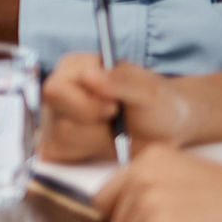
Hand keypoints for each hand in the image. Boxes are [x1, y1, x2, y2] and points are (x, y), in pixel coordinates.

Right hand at [39, 53, 194, 162]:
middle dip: (91, 124)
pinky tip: (104, 143)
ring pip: (61, 138)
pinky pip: (61, 154)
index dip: (83, 104)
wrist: (165, 129)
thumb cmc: (158, 104)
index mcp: (74, 68)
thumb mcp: (149, 91)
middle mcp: (60, 90)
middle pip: (56, 117)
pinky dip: (87, 153)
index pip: (56, 89)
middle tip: (116, 119)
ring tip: (114, 131)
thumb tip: (89, 76)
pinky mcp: (59, 142)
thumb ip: (121, 82)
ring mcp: (57, 116)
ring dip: (94, 139)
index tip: (113, 108)